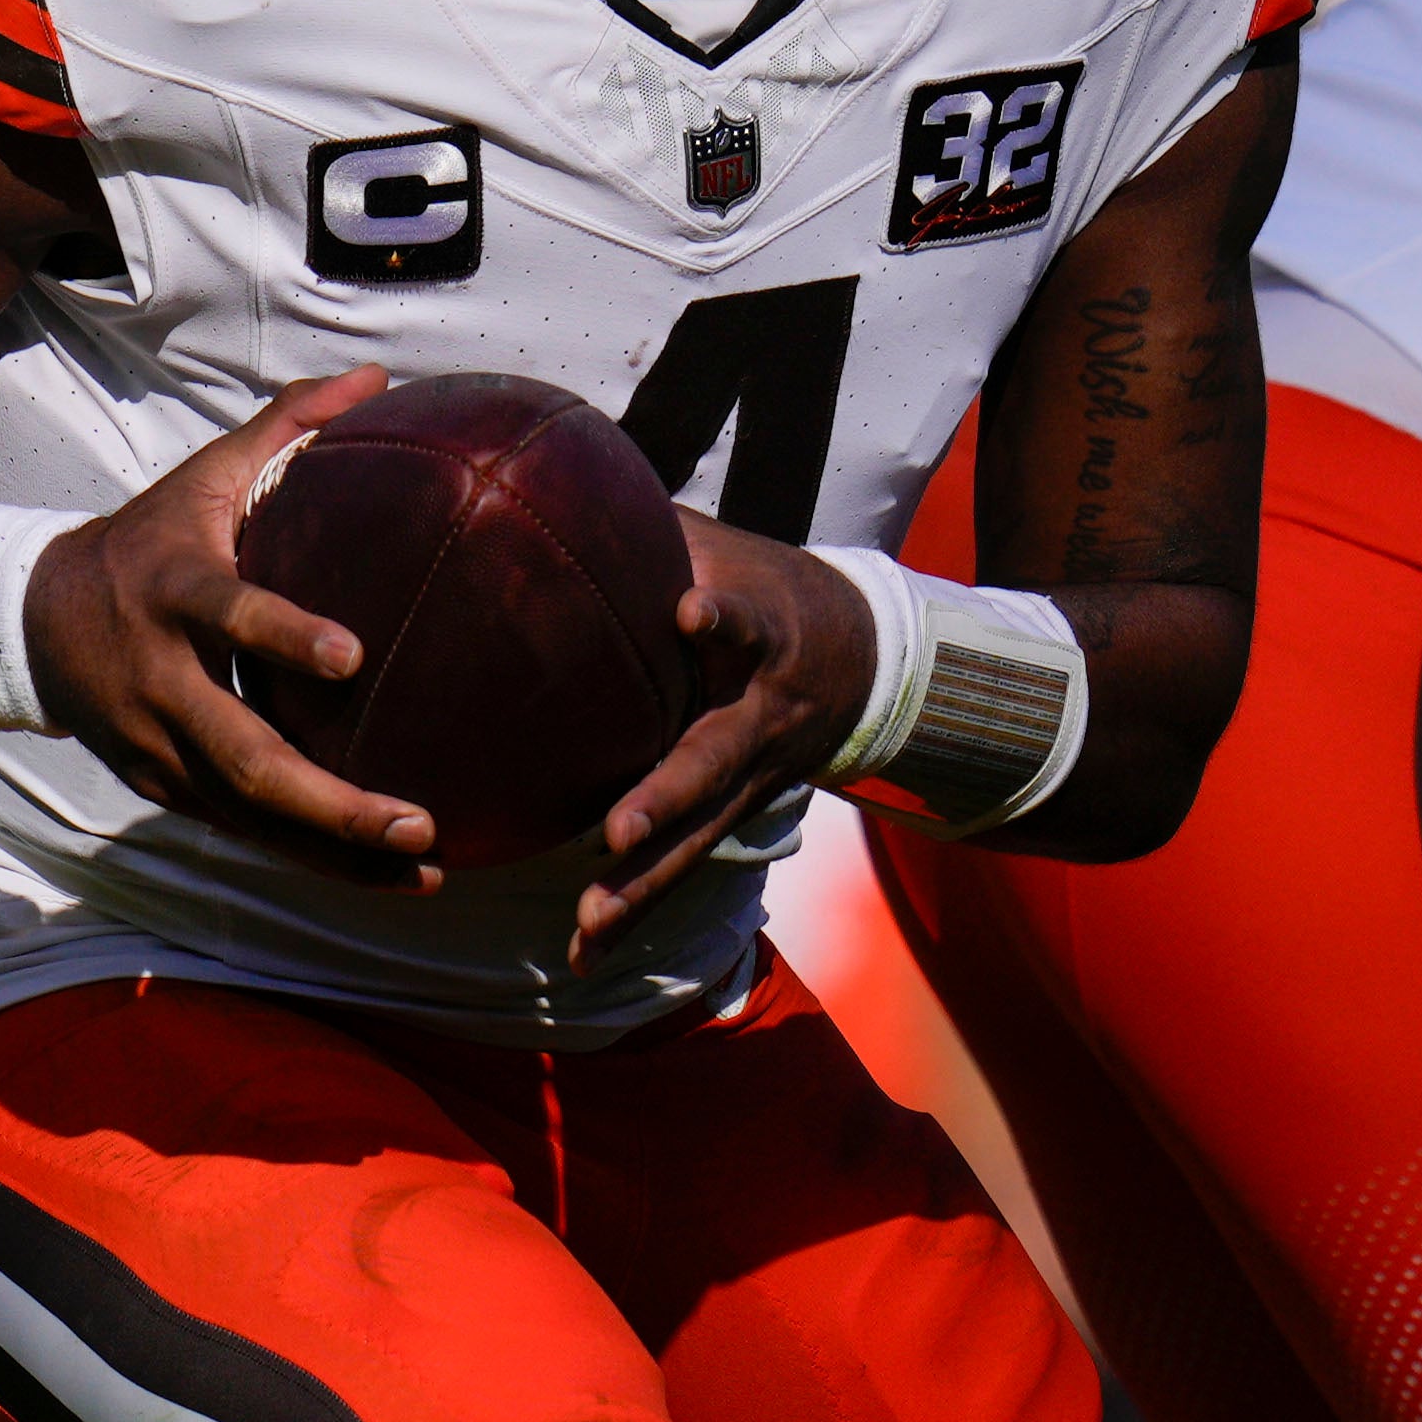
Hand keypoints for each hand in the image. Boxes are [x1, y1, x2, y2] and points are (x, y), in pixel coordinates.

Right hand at [20, 370, 440, 886]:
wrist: (31, 620)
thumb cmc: (147, 539)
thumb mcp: (202, 475)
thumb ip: (288, 424)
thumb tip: (376, 380)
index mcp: (174, 592)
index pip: (229, 616)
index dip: (283, 638)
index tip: (352, 655)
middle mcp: (162, 682)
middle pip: (244, 757)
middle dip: (330, 801)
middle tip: (414, 820)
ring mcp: (158, 748)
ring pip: (248, 815)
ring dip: (333, 850)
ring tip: (423, 867)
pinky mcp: (163, 789)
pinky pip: (244, 833)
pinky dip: (312, 859)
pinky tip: (388, 877)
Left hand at [570, 519, 883, 960]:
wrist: (867, 659)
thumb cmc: (770, 587)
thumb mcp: (729, 547)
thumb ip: (653, 524)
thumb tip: (554, 467)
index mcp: (764, 639)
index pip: (746, 619)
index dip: (724, 615)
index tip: (690, 607)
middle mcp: (760, 719)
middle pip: (711, 762)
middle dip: (664, 798)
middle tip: (616, 830)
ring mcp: (750, 779)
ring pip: (696, 838)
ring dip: (641, 884)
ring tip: (590, 923)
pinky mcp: (732, 814)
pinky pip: (681, 865)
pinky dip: (632, 911)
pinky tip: (583, 954)